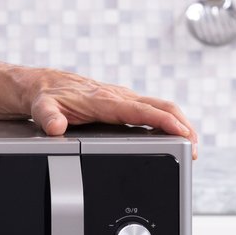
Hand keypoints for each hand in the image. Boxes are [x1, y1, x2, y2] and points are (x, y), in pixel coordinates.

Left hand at [26, 70, 198, 158]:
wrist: (42, 85)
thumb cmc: (45, 97)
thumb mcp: (42, 108)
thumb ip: (48, 117)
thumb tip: (55, 126)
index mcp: (105, 100)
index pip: (142, 110)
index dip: (165, 122)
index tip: (183, 133)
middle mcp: (118, 96)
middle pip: (160, 106)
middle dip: (182, 125)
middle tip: (194, 148)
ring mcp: (122, 99)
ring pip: (159, 107)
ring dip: (179, 123)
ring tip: (191, 146)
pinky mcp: (122, 103)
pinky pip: (151, 110)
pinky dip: (167, 121)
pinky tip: (173, 135)